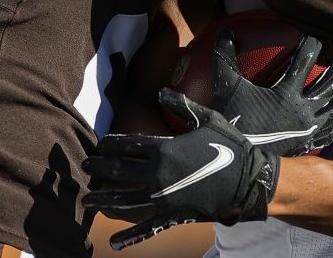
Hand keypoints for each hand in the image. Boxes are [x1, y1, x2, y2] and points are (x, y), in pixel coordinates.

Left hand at [83, 89, 280, 249]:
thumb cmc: (229, 146)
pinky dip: (129, 236)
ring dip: (102, 200)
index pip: (126, 144)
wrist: (248, 180)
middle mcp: (157, 173)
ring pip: (123, 200)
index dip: (108, 144)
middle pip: (118, 170)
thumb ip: (181, 105)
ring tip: (86, 201)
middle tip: (84, 167)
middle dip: (97, 169)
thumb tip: (160, 91)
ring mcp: (163, 197)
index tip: (97, 146)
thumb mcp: (207, 119)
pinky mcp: (172, 215)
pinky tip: (113, 242)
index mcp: (164, 148)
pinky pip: (146, 228)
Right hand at [212, 29, 332, 155]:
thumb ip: (225, 57)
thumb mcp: (226, 86)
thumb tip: (224, 31)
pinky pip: (327, 134)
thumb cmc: (232, 121)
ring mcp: (307, 130)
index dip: (311, 45)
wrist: (236, 163)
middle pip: (329, 85)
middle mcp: (303, 110)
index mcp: (287, 93)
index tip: (313, 38)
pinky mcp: (306, 145)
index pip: (305, 60)